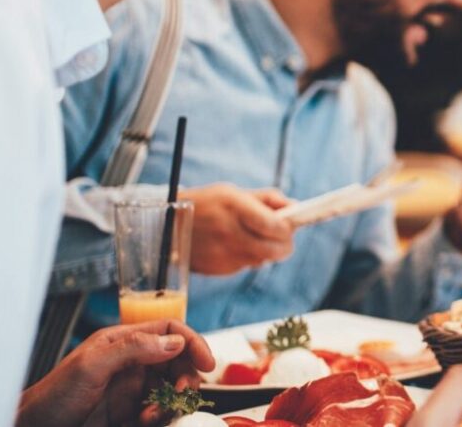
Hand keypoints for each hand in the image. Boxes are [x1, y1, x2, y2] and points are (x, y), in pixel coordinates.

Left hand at [16, 320, 214, 426]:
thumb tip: (173, 342)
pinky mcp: (130, 413)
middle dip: (186, 375)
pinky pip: (161, 411)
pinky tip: (147, 420)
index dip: (192, 343)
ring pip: (172, 387)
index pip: (169, 331)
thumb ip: (133, 348)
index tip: (206, 362)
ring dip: (174, 399)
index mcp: (123, 342)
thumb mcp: (92, 365)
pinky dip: (162, 416)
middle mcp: (132, 363)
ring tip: (158, 411)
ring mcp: (132, 389)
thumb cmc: (51, 397)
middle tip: (182, 392)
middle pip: (178, 360)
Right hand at [180, 182, 294, 274]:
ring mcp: (222, 254)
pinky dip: (248, 257)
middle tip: (284, 238)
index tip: (290, 226)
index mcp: (234, 207)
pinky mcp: (218, 269)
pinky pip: (245, 265)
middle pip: (274, 250)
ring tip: (255, 237)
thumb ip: (267, 199)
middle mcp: (228, 232)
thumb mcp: (233, 193)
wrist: (166, 226)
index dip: (288, 229)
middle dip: (285, 245)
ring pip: (262, 260)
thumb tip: (295, 207)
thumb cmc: (206, 204)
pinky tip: (235, 245)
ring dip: (266, 251)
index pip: (273, 226)